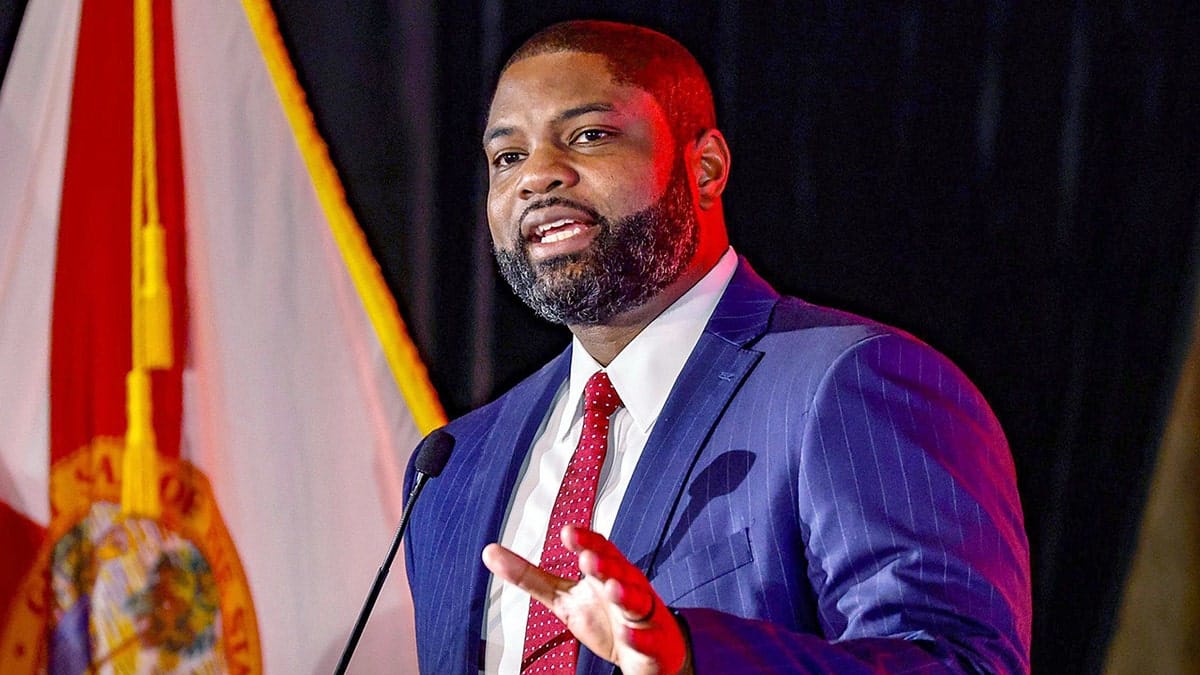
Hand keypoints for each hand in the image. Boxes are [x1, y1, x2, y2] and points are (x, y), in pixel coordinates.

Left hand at [482, 525, 690, 674]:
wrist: (649, 654)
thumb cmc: (604, 616)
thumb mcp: (563, 598)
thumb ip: (530, 577)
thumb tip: (489, 551)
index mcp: (607, 571)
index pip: (599, 549)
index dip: (585, 541)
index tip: (568, 533)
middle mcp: (627, 587)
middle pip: (618, 571)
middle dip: (604, 564)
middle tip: (586, 559)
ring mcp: (642, 616)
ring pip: (636, 601)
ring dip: (624, 594)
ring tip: (611, 588)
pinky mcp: (652, 645)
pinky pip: (648, 640)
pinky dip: (638, 637)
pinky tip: (628, 635)